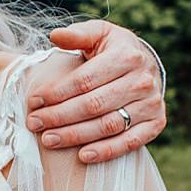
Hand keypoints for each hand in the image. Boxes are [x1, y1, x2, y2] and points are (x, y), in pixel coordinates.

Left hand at [26, 21, 165, 162]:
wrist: (146, 64)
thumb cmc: (113, 49)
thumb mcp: (98, 34)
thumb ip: (77, 34)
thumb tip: (55, 35)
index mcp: (126, 56)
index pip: (85, 80)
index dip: (56, 93)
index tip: (33, 102)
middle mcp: (142, 80)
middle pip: (93, 105)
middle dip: (60, 116)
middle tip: (34, 124)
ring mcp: (151, 103)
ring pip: (109, 125)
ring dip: (76, 135)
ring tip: (49, 140)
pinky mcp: (156, 122)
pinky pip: (131, 141)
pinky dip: (107, 151)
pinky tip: (83, 156)